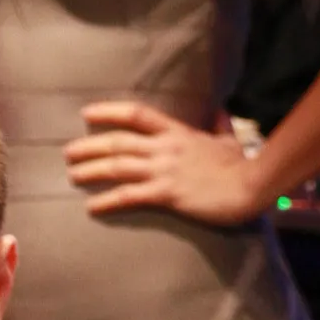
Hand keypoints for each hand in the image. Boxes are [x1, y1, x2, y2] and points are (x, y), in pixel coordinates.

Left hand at [65, 99, 262, 225]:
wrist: (251, 185)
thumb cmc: (241, 166)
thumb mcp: (228, 140)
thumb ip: (220, 126)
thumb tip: (222, 113)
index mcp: (177, 132)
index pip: (136, 115)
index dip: (108, 112)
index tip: (86, 114)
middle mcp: (165, 148)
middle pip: (118, 142)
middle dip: (89, 146)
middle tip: (68, 154)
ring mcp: (164, 170)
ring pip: (118, 166)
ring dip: (91, 171)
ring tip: (72, 176)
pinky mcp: (167, 194)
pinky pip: (129, 196)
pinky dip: (107, 201)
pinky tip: (91, 207)